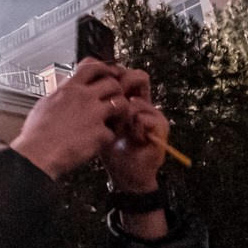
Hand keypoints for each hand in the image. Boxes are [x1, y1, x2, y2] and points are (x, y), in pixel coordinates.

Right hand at [10, 58, 122, 178]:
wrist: (36, 155)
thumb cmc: (36, 134)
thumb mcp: (44, 103)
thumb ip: (59, 94)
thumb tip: (61, 91)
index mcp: (69, 89)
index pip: (92, 66)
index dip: (104, 68)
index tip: (108, 74)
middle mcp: (83, 98)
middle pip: (112, 83)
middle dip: (117, 91)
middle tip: (115, 99)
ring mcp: (93, 115)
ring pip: (121, 103)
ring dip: (121, 112)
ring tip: (115, 120)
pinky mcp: (99, 134)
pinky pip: (114, 132)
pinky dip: (110, 137)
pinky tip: (103, 141)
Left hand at [100, 81, 167, 195]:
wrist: (127, 173)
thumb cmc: (112, 148)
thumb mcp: (100, 121)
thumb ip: (97, 101)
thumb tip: (86, 81)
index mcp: (129, 97)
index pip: (126, 74)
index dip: (114, 78)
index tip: (102, 94)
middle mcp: (144, 101)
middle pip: (138, 77)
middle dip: (120, 92)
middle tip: (112, 112)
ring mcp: (154, 111)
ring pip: (134, 101)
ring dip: (123, 119)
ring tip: (121, 132)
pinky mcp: (161, 124)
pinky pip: (140, 117)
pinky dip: (132, 130)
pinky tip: (132, 139)